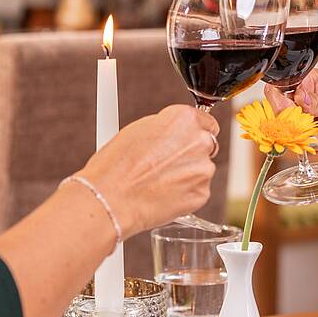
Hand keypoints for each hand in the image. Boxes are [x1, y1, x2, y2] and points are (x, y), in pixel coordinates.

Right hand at [75, 104, 218, 235]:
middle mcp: (199, 141)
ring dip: (187, 174)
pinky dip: (185, 193)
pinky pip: (198, 190)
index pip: (204, 120)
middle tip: (166, 164)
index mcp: (184, 119)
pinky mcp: (201, 193)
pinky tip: (163, 194)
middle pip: (205, 144)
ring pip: (201, 169)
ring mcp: (202, 169)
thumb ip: (165, 128)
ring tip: (158, 181)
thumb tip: (172, 133)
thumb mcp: (138, 130)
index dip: (192, 132)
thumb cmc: (116, 165)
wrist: (111, 197)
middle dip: (190, 153)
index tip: (185, 140)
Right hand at [266, 67, 317, 148]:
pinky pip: (311, 145)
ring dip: (314, 139)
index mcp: (307, 82)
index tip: (290, 114)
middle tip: (317, 130)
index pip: (280, 92)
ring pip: (296, 135)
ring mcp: (310, 120)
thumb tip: (299, 99)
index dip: (279, 104)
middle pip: (283, 117)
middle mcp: (304, 101)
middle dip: (297, 128)